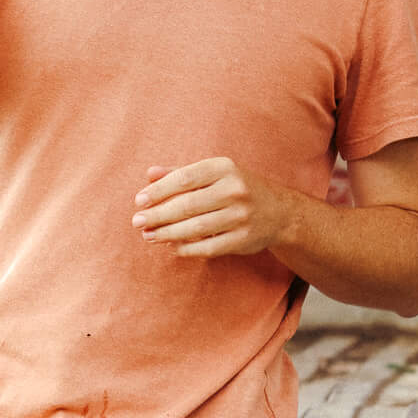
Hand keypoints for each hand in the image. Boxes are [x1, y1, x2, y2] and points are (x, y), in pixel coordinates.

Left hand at [132, 158, 296, 257]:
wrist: (280, 212)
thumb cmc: (236, 188)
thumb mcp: (214, 173)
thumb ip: (181, 172)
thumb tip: (149, 174)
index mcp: (224, 168)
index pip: (184, 178)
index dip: (159, 190)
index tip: (139, 201)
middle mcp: (234, 190)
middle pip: (187, 205)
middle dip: (158, 215)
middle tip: (137, 222)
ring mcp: (241, 216)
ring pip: (196, 228)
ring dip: (168, 234)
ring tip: (148, 236)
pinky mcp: (244, 239)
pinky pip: (209, 247)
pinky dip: (187, 249)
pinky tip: (172, 247)